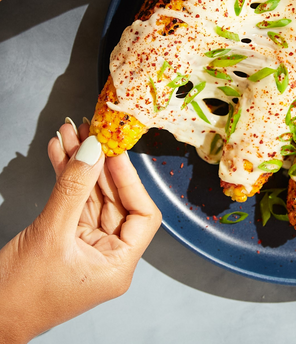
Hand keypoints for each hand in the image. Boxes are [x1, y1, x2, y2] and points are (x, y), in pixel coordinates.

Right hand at [0, 120, 161, 341]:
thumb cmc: (19, 296)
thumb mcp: (50, 235)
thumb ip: (74, 189)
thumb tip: (94, 151)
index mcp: (118, 264)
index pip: (143, 214)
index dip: (131, 181)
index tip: (115, 154)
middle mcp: (109, 254)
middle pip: (116, 198)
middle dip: (100, 164)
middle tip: (90, 133)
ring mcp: (88, 244)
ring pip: (92, 195)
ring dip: (81, 164)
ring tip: (70, 135)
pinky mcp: (67, 237)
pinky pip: (73, 200)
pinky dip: (66, 177)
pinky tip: (60, 152)